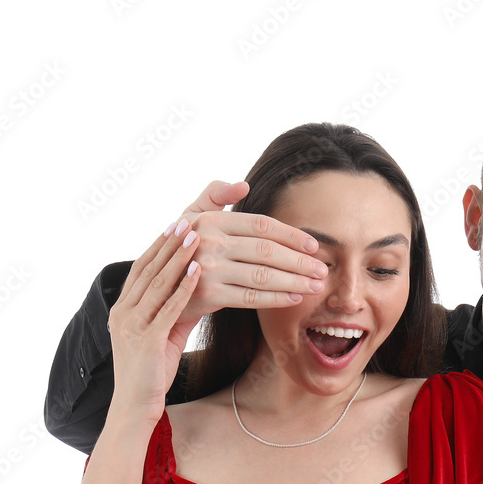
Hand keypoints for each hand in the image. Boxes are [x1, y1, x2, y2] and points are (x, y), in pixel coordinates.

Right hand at [107, 220, 200, 425]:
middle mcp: (124, 312)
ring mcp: (133, 325)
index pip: (141, 268)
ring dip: (177, 259)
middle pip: (148, 270)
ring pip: (157, 284)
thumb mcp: (162, 334)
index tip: (175, 223)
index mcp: (124, 309)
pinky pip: (167, 309)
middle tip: (186, 220)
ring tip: (194, 237)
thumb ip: (175, 310)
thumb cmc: (151, 372)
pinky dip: (183, 289)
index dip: (158, 245)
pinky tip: (198, 273)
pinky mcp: (147, 341)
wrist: (134, 406)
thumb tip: (197, 287)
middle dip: (168, 244)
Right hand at [175, 180, 328, 320]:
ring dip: (295, 281)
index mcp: (211, 220)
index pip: (262, 226)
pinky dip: (277, 298)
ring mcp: (208, 269)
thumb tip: (243, 185)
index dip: (292, 235)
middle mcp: (208, 241)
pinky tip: (295, 297)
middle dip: (300, 261)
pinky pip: (252, 298)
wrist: (159, 286)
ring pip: (263, 275)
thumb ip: (215, 195)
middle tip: (323, 269)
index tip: (314, 245)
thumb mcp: (191, 216)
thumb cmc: (183, 248)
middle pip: (267, 251)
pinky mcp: (209, 295)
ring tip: (316, 285)